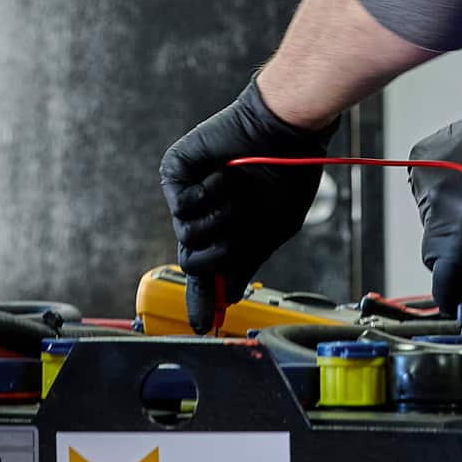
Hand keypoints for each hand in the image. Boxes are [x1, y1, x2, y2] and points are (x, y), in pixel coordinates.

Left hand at [159, 80, 334, 332]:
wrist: (285, 135)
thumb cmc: (286, 176)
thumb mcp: (270, 233)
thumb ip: (244, 266)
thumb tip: (229, 299)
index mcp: (227, 232)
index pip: (208, 273)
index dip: (204, 299)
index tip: (203, 327)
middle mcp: (204, 216)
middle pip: (194, 262)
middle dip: (224, 249)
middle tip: (244, 224)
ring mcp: (187, 195)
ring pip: (188, 237)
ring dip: (222, 218)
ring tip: (239, 190)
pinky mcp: (175, 172)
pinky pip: (184, 206)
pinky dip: (211, 194)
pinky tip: (226, 173)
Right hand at [409, 80, 461, 323]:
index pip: (443, 272)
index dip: (450, 295)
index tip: (458, 308)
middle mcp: (435, 193)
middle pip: (433, 250)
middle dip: (455, 260)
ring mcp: (423, 172)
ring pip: (429, 225)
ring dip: (451, 227)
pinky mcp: (419, 157)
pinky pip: (426, 198)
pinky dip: (445, 202)